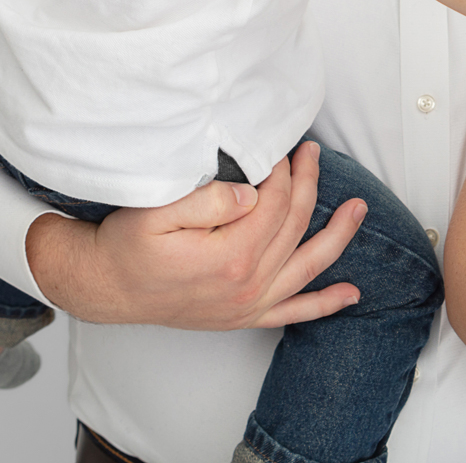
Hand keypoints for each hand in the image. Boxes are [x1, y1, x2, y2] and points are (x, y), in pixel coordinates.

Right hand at [28, 141, 364, 329]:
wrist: (106, 288)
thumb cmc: (127, 247)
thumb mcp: (157, 212)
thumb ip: (208, 199)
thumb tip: (252, 192)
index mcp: (230, 256)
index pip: (274, 203)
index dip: (282, 171)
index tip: (279, 149)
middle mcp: (247, 285)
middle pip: (293, 225)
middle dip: (308, 184)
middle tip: (312, 153)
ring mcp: (248, 305)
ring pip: (307, 265)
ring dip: (337, 235)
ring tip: (359, 208)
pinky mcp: (244, 317)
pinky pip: (294, 312)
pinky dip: (325, 304)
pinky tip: (349, 293)